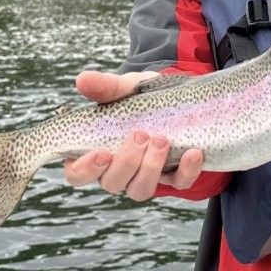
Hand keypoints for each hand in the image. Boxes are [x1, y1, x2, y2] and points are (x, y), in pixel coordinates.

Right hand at [63, 69, 203, 199]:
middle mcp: (117, 170)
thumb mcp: (124, 88)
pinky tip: (193, 153)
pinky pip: (178, 183)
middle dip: (127, 162)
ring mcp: (145, 176)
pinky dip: (186, 171)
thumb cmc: (139, 96)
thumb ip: (105, 87)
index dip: (85, 169)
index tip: (102, 153)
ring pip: (140, 190)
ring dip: (151, 168)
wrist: (176, 95)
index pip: (77, 173)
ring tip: (162, 140)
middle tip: (140, 134)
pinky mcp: (173, 175)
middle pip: (112, 183)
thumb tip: (82, 80)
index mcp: (95, 151)